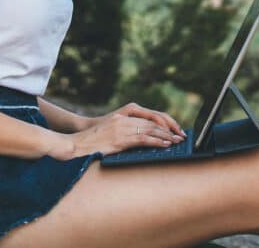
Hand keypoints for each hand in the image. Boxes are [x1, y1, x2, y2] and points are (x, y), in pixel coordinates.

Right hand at [59, 102, 185, 158]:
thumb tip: (148, 136)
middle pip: (154, 121)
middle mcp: (125, 118)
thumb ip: (129, 128)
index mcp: (125, 112)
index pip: (152, 115)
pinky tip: (164, 145)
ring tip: (176, 142)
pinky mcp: (120, 139)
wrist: (77, 143)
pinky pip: (143, 139)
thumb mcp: (113, 128)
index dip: (166, 122)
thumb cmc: (95, 138)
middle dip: (170, 129)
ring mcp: (123, 127)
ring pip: (151, 129)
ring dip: (166, 136)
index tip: (176, 129)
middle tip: (181, 136)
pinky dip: (156, 142)